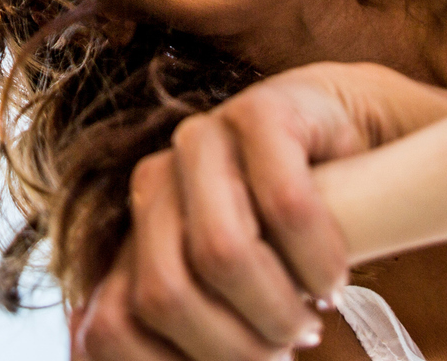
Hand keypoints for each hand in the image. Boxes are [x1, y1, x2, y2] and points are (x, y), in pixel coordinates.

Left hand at [78, 63, 446, 359]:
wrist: (338, 148)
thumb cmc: (282, 244)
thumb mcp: (225, 299)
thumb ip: (187, 329)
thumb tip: (136, 359)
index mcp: (128, 238)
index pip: (109, 328)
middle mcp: (152, 184)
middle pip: (164, 295)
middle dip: (237, 347)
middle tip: (285, 349)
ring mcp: (202, 141)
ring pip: (219, 252)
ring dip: (278, 310)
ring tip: (312, 317)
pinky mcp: (260, 111)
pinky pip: (287, 206)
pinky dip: (317, 259)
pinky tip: (331, 276)